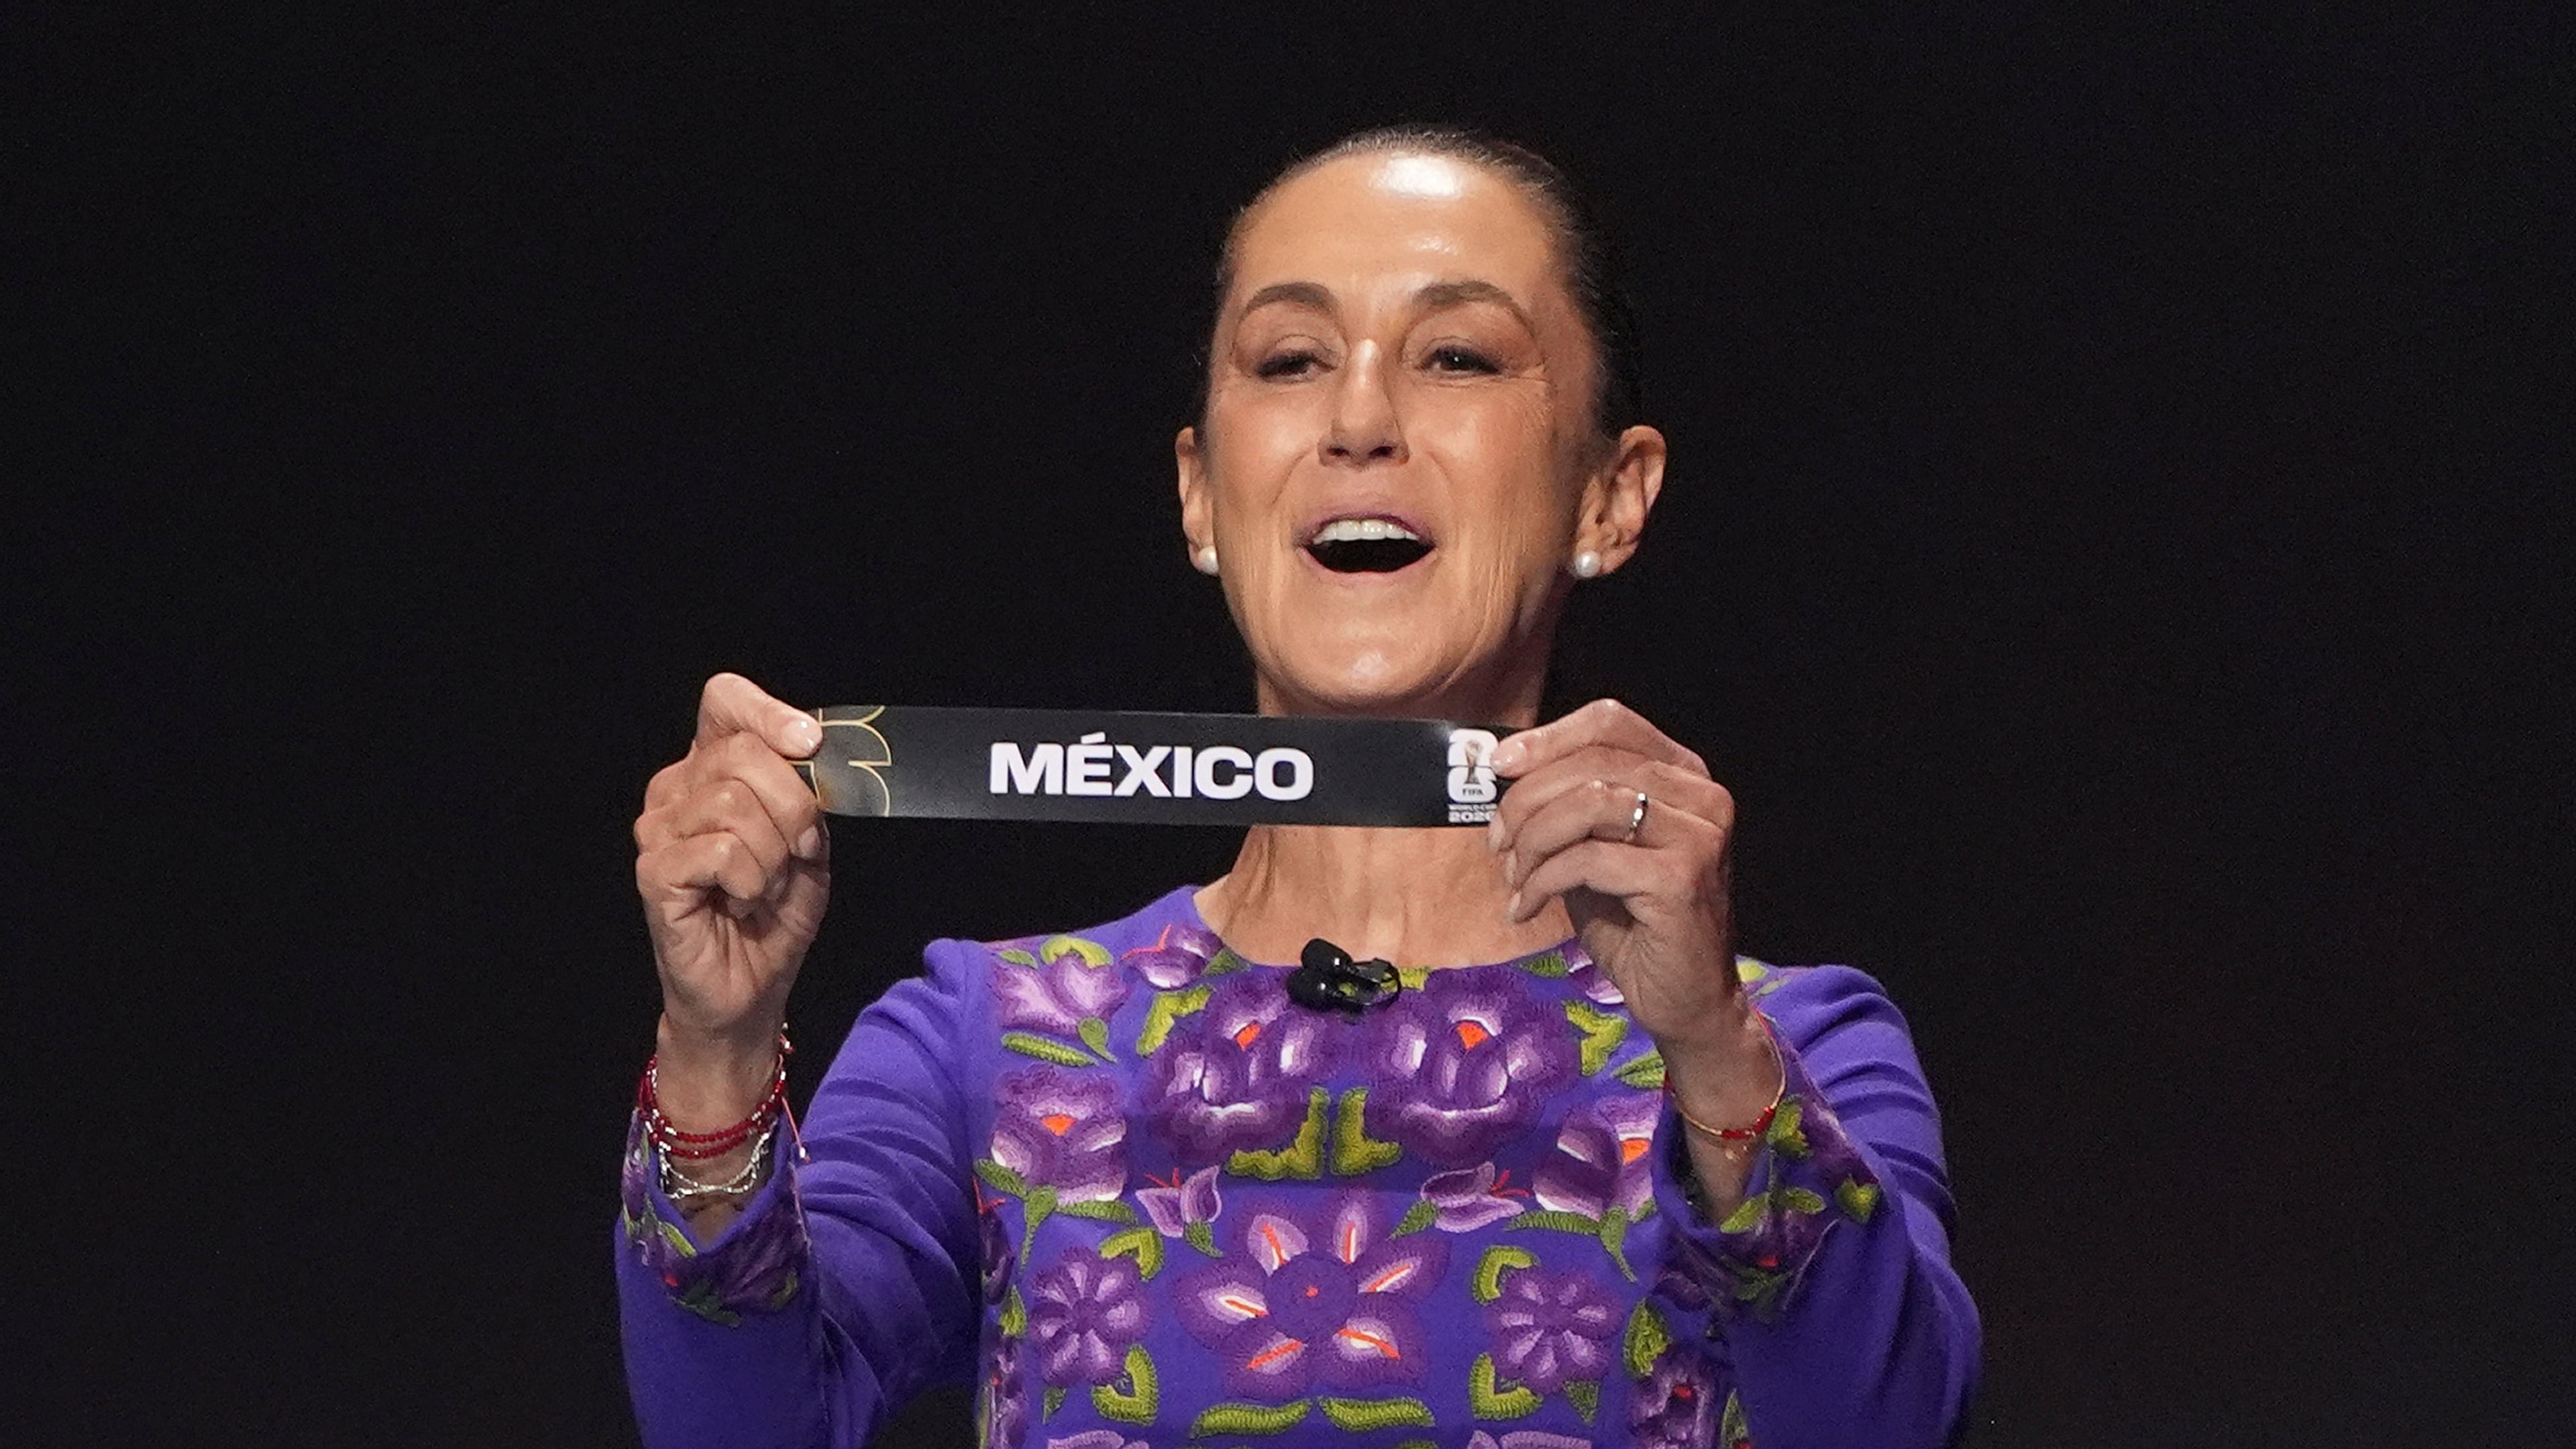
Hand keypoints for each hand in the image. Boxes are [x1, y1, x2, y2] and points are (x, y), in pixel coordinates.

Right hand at [633, 673, 829, 1064]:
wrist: (751, 988)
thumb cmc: (774, 913)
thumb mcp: (808, 839)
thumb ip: (805, 790)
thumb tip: (810, 746)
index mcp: (711, 768)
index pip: (724, 701)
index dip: (769, 713)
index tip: (810, 744)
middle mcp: (675, 789)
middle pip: (743, 754)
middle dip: (794, 806)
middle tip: (798, 852)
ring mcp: (658, 829)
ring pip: (733, 803)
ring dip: (773, 854)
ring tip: (764, 885)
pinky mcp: (654, 871)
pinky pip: (720, 851)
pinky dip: (751, 881)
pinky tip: (741, 902)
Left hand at [1487, 699, 1747, 1060]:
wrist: (1685, 1003)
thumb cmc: (1636, 927)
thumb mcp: (1595, 852)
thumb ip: (1568, 808)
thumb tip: (1506, 773)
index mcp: (1683, 777)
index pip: (1610, 722)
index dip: (1547, 737)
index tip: (1499, 765)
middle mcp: (1701, 797)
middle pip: (1591, 762)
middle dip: (1526, 800)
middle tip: (1497, 842)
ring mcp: (1698, 836)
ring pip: (1588, 803)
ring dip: (1533, 840)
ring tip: (1515, 877)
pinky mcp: (1681, 879)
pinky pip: (1588, 858)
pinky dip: (1543, 879)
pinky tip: (1527, 906)